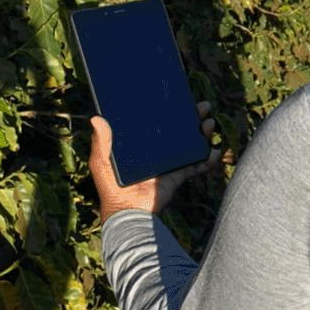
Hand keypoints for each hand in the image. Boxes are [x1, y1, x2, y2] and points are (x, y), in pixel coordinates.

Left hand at [90, 101, 222, 222]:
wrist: (129, 213)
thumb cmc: (111, 188)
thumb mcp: (101, 163)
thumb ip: (101, 142)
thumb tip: (95, 117)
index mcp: (140, 144)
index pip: (158, 121)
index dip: (170, 109)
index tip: (180, 96)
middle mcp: (156, 151)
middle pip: (179, 129)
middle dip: (194, 117)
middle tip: (203, 107)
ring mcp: (169, 163)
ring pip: (192, 144)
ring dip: (204, 134)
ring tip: (209, 124)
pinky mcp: (177, 176)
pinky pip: (197, 165)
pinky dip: (208, 159)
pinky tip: (214, 152)